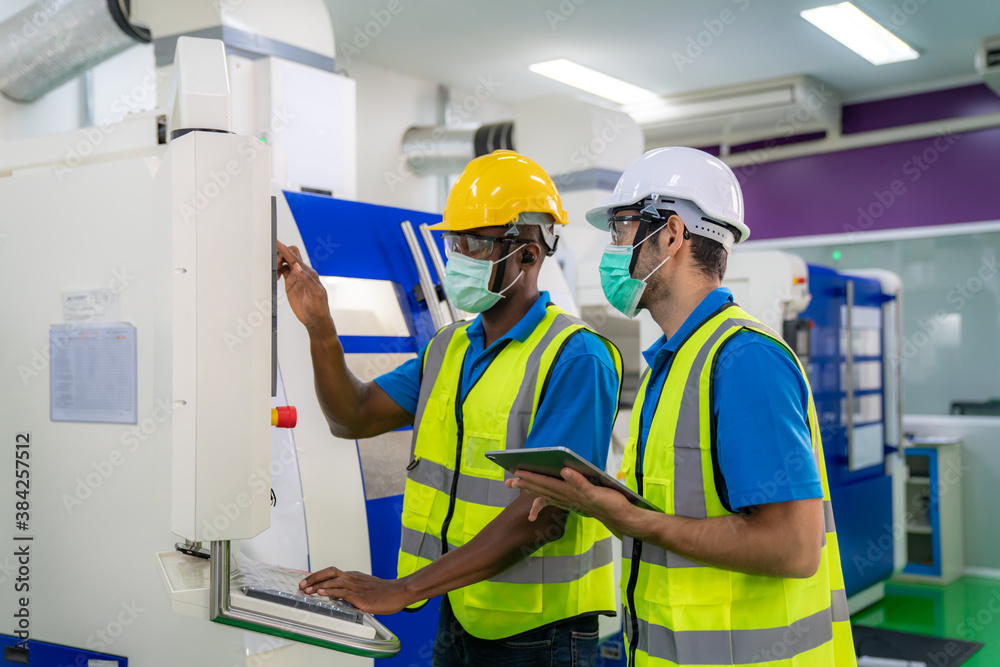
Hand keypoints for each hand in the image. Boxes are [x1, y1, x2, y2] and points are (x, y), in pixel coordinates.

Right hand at [277, 241, 334, 334]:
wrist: (315, 320)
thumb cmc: (319, 308)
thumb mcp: (315, 294)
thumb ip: (306, 280)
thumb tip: (297, 267)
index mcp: (309, 273)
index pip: (295, 258)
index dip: (285, 250)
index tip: (277, 243)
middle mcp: (302, 273)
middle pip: (290, 255)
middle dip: (281, 254)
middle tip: (276, 263)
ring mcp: (296, 278)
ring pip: (285, 262)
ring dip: (279, 261)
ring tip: (275, 268)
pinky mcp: (291, 284)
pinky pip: (282, 271)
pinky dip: (277, 269)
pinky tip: (276, 274)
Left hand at [300, 567, 412, 614]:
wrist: (400, 592)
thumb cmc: (386, 593)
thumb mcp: (367, 588)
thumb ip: (354, 591)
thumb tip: (341, 598)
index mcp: (354, 577)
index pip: (332, 572)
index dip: (318, 576)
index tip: (306, 582)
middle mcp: (354, 579)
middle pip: (330, 572)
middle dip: (313, 578)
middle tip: (301, 584)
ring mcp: (357, 587)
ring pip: (334, 581)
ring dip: (318, 585)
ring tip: (306, 590)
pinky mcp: (360, 597)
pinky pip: (342, 592)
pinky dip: (329, 592)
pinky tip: (321, 594)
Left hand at [507, 468, 634, 536]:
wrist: (620, 517)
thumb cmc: (611, 503)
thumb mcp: (597, 492)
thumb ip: (580, 482)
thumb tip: (564, 470)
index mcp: (570, 493)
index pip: (546, 483)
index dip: (531, 478)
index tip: (517, 473)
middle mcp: (567, 498)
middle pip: (542, 489)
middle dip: (525, 484)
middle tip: (509, 482)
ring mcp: (569, 501)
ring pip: (546, 494)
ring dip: (532, 489)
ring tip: (518, 486)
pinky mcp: (574, 502)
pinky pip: (555, 500)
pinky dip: (545, 498)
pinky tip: (539, 498)